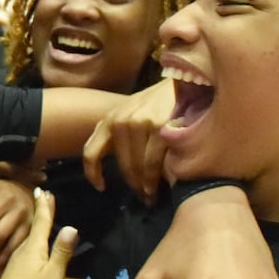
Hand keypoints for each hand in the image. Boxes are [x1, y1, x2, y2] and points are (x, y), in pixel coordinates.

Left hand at [0, 189, 77, 278]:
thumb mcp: (53, 274)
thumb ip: (61, 251)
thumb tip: (72, 226)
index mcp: (33, 248)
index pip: (41, 222)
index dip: (44, 206)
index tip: (43, 190)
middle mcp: (21, 252)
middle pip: (32, 228)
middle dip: (39, 213)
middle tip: (42, 197)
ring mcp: (13, 264)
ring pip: (25, 240)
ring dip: (32, 228)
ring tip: (37, 221)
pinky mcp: (10, 275)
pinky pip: (20, 252)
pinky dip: (27, 243)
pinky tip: (27, 250)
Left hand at [82, 79, 175, 203]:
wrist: (187, 81)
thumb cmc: (159, 103)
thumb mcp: (132, 115)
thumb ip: (121, 136)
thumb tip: (119, 169)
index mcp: (109, 119)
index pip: (91, 152)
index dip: (93, 174)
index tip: (102, 188)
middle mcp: (120, 121)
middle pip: (122, 164)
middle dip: (133, 184)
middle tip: (144, 198)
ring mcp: (139, 123)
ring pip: (139, 166)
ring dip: (146, 186)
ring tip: (152, 196)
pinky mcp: (159, 127)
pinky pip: (155, 162)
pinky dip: (157, 178)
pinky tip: (162, 186)